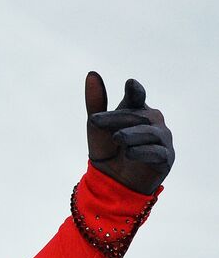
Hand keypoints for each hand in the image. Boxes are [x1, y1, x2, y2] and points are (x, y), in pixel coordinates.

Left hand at [84, 71, 173, 194]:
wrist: (112, 183)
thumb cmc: (108, 151)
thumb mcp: (97, 128)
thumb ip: (95, 103)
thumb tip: (91, 74)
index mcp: (137, 111)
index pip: (136, 98)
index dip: (134, 92)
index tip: (130, 85)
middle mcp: (153, 122)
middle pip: (138, 116)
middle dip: (117, 119)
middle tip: (95, 121)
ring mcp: (162, 140)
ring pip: (151, 133)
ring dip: (132, 134)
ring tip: (117, 138)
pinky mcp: (165, 158)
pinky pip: (158, 152)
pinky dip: (144, 152)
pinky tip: (130, 153)